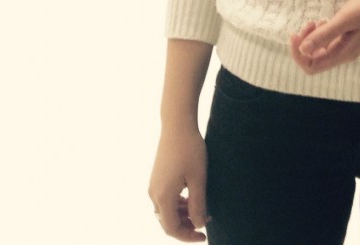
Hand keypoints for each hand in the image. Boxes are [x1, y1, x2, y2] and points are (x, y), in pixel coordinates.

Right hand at [148, 124, 207, 240]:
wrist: (177, 126)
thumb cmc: (190, 150)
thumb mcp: (199, 179)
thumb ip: (198, 204)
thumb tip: (199, 225)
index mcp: (163, 197)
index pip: (172, 228)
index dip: (188, 236)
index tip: (204, 236)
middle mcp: (154, 194)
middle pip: (167, 222)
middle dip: (186, 226)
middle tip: (206, 223)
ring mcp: (153, 186)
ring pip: (166, 211)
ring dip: (183, 215)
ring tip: (202, 211)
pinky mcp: (157, 179)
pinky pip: (165, 200)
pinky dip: (178, 205)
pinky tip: (192, 198)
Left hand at [290, 0, 359, 74]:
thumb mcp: (345, 19)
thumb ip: (324, 35)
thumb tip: (302, 50)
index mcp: (344, 54)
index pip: (312, 67)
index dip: (299, 54)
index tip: (295, 35)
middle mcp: (344, 53)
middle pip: (314, 59)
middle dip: (305, 44)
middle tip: (308, 24)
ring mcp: (347, 45)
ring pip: (320, 50)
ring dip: (312, 38)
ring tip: (316, 21)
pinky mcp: (349, 36)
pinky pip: (328, 41)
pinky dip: (321, 33)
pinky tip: (325, 20)